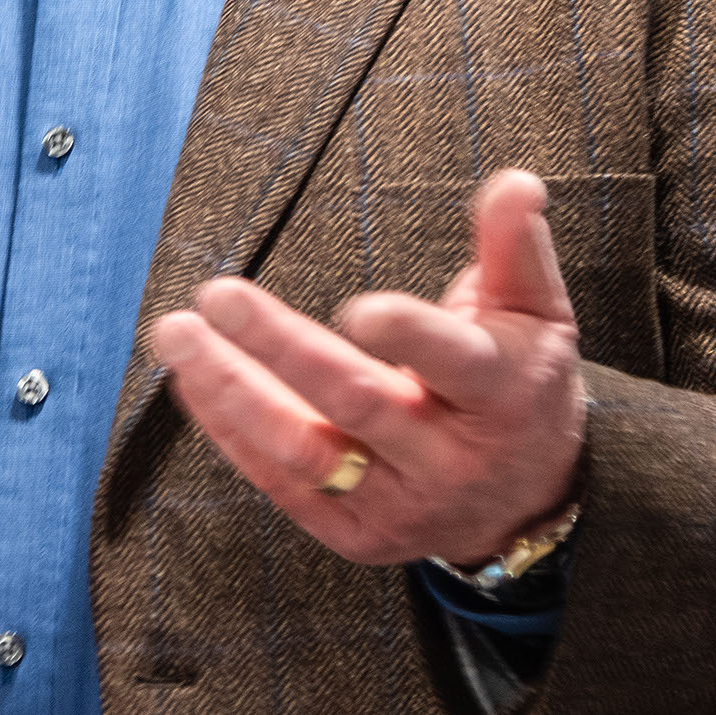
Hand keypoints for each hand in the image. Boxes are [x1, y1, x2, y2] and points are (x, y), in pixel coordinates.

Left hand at [148, 168, 583, 567]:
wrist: (526, 504)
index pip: (454, 362)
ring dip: (231, 392)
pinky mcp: (355, 533)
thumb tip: (513, 181)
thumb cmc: (521, 384)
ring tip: (177, 337)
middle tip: (217, 295)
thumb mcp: (538, 313)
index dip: (409, 337)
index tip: (357, 310)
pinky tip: (193, 380)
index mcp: (501, 393)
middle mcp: (447, 458)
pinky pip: (281, 484)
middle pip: (356, 402)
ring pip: (303, 451)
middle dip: (279, 348)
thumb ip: (515, 246)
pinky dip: (231, 431)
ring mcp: (398, 503)